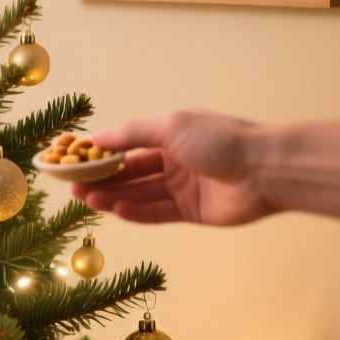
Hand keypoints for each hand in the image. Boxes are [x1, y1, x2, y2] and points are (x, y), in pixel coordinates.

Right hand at [71, 110, 275, 225]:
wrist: (266, 170)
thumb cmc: (220, 139)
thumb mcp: (171, 127)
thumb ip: (132, 134)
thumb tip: (97, 139)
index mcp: (171, 136)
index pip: (128, 146)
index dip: (102, 154)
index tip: (75, 161)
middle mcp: (175, 161)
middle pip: (131, 172)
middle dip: (102, 179)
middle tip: (73, 186)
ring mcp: (183, 187)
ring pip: (140, 193)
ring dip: (113, 196)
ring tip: (86, 199)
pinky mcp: (191, 211)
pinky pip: (157, 212)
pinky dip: (135, 211)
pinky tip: (115, 209)